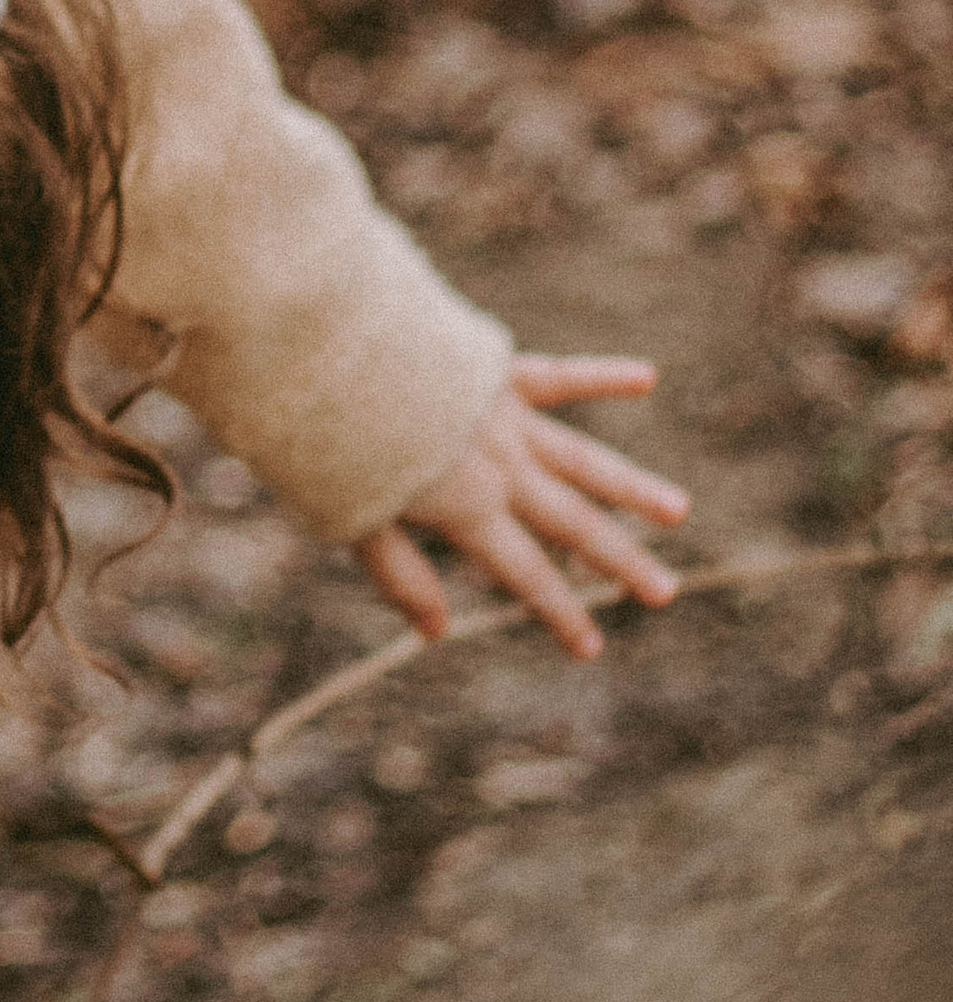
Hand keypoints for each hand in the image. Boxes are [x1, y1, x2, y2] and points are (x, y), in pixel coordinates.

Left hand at [353, 358, 687, 662]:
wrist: (324, 352)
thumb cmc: (324, 440)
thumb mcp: (350, 520)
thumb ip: (400, 575)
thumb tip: (439, 633)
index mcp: (466, 510)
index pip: (526, 574)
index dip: (559, 613)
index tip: (591, 649)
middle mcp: (501, 467)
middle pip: (572, 523)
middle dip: (619, 562)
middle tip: (664, 593)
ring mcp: (506, 418)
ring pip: (584, 460)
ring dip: (632, 489)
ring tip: (678, 512)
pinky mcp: (499, 371)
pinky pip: (560, 375)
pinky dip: (603, 375)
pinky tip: (647, 377)